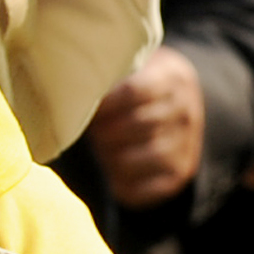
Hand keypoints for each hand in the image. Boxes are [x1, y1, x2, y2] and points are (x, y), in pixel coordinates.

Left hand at [81, 45, 207, 209]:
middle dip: (104, 132)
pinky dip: (122, 185)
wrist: (175, 108)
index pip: (134, 91)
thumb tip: (67, 91)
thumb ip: (108, 77)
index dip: (102, 103)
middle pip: (139, 124)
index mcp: (171, 78)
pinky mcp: (179, 173)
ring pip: (149, 154)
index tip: (79, 107)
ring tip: (93, 152)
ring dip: (113, 157)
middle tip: (79, 133)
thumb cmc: (138, 86)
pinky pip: (150, 185)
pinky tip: (104, 176)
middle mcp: (185, 112)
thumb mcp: (131, 68)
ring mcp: (186, 145)